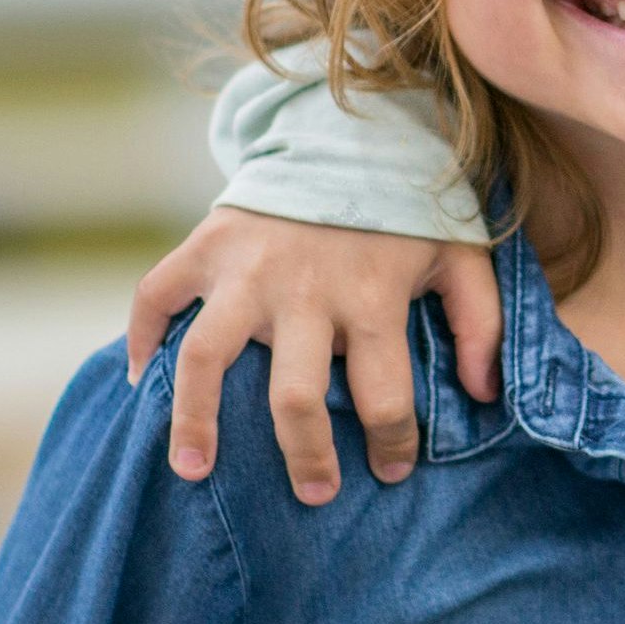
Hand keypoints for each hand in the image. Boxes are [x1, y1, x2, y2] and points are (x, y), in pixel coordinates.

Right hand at [126, 208, 502, 497]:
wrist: (346, 128)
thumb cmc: (406, 208)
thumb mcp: (462, 254)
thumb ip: (482, 322)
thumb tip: (485, 393)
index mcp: (371, 297)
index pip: (385, 395)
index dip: (392, 442)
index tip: (392, 471)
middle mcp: (304, 291)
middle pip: (295, 396)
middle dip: (305, 456)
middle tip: (314, 495)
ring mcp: (246, 271)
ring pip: (206, 358)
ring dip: (194, 420)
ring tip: (192, 472)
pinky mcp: (205, 246)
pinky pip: (155, 297)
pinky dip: (139, 338)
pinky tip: (142, 382)